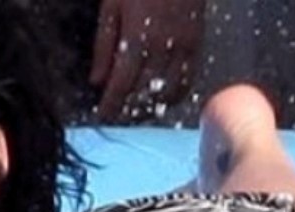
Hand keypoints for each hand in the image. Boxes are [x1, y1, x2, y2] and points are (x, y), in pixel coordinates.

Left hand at [89, 0, 204, 120]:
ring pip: (169, 90)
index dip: (111, 105)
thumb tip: (97, 80)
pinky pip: (189, 77)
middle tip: (120, 116)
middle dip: (130, 108)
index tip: (103, 118)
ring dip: (154, 105)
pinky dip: (177, 93)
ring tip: (141, 111)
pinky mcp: (197, 42)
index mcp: (136, 38)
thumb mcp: (111, 7)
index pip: (121, 85)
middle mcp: (161, 48)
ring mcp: (183, 46)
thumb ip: (104, 46)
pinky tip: (166, 97)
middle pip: (144, 92)